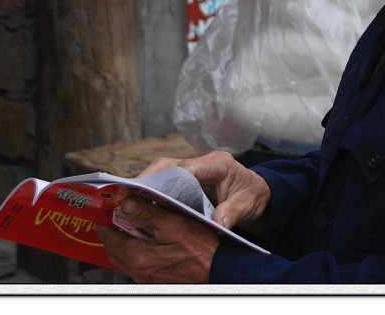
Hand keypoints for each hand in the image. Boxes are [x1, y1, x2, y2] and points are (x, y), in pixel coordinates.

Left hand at [96, 197, 218, 282]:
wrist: (220, 269)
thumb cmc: (202, 248)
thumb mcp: (174, 224)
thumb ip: (147, 214)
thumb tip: (125, 203)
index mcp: (139, 257)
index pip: (110, 237)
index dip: (106, 220)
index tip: (107, 206)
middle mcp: (138, 271)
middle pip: (114, 249)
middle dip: (113, 230)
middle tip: (117, 213)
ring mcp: (147, 277)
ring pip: (125, 256)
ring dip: (125, 240)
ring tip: (133, 222)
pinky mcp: (157, 278)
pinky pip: (138, 262)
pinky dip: (136, 248)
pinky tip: (148, 237)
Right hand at [139, 151, 270, 232]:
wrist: (256, 193)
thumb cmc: (252, 196)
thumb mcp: (247, 205)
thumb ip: (233, 212)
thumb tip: (218, 222)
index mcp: (218, 164)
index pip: (189, 167)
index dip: (170, 179)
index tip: (154, 192)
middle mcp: (202, 162)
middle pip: (169, 164)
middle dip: (149, 178)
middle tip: (129, 194)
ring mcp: (193, 168)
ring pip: (163, 169)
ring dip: (147, 183)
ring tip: (129, 199)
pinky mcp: (186, 177)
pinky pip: (165, 178)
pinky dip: (152, 188)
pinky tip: (140, 202)